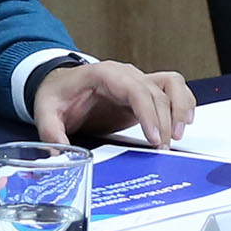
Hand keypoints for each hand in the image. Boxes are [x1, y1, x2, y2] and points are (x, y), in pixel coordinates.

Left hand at [32, 59, 195, 147]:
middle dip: (164, 121)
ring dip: (179, 108)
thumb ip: (52, 133)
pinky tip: (184, 122)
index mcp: (103, 74)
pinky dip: (183, 102)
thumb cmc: (57, 94)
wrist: (60, 85)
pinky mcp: (143, 92)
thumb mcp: (46, 111)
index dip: (148, 112)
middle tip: (161, 148)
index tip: (153, 137)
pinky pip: (172, 88)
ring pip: (171, 85)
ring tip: (176, 136)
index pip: (135, 89)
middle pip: (156, 92)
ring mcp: (137, 81)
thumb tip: (59, 156)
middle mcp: (125, 74)